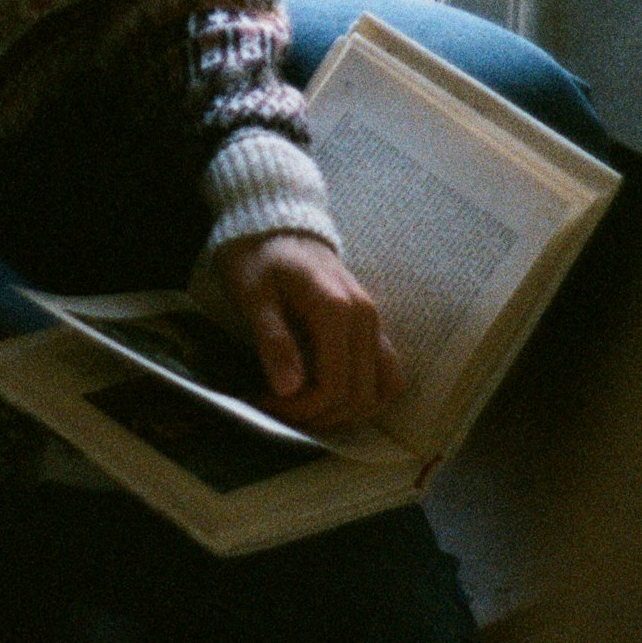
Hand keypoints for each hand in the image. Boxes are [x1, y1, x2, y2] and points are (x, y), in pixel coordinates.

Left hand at [211, 234, 404, 433]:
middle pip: (359, 395)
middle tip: (279, 407)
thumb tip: (289, 389)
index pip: (333, 386)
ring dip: (346, 411)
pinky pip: (387, 373)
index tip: (267, 403)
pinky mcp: (373, 326)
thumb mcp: (253, 296)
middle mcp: (365, 318)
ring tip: (306, 406)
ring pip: (382, 390)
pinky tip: (332, 395)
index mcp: (336, 311)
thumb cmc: (260, 260)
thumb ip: (273, 340)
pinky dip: (367, 394)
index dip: (302, 409)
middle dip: (319, 415)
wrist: (277, 227)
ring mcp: (374, 322)